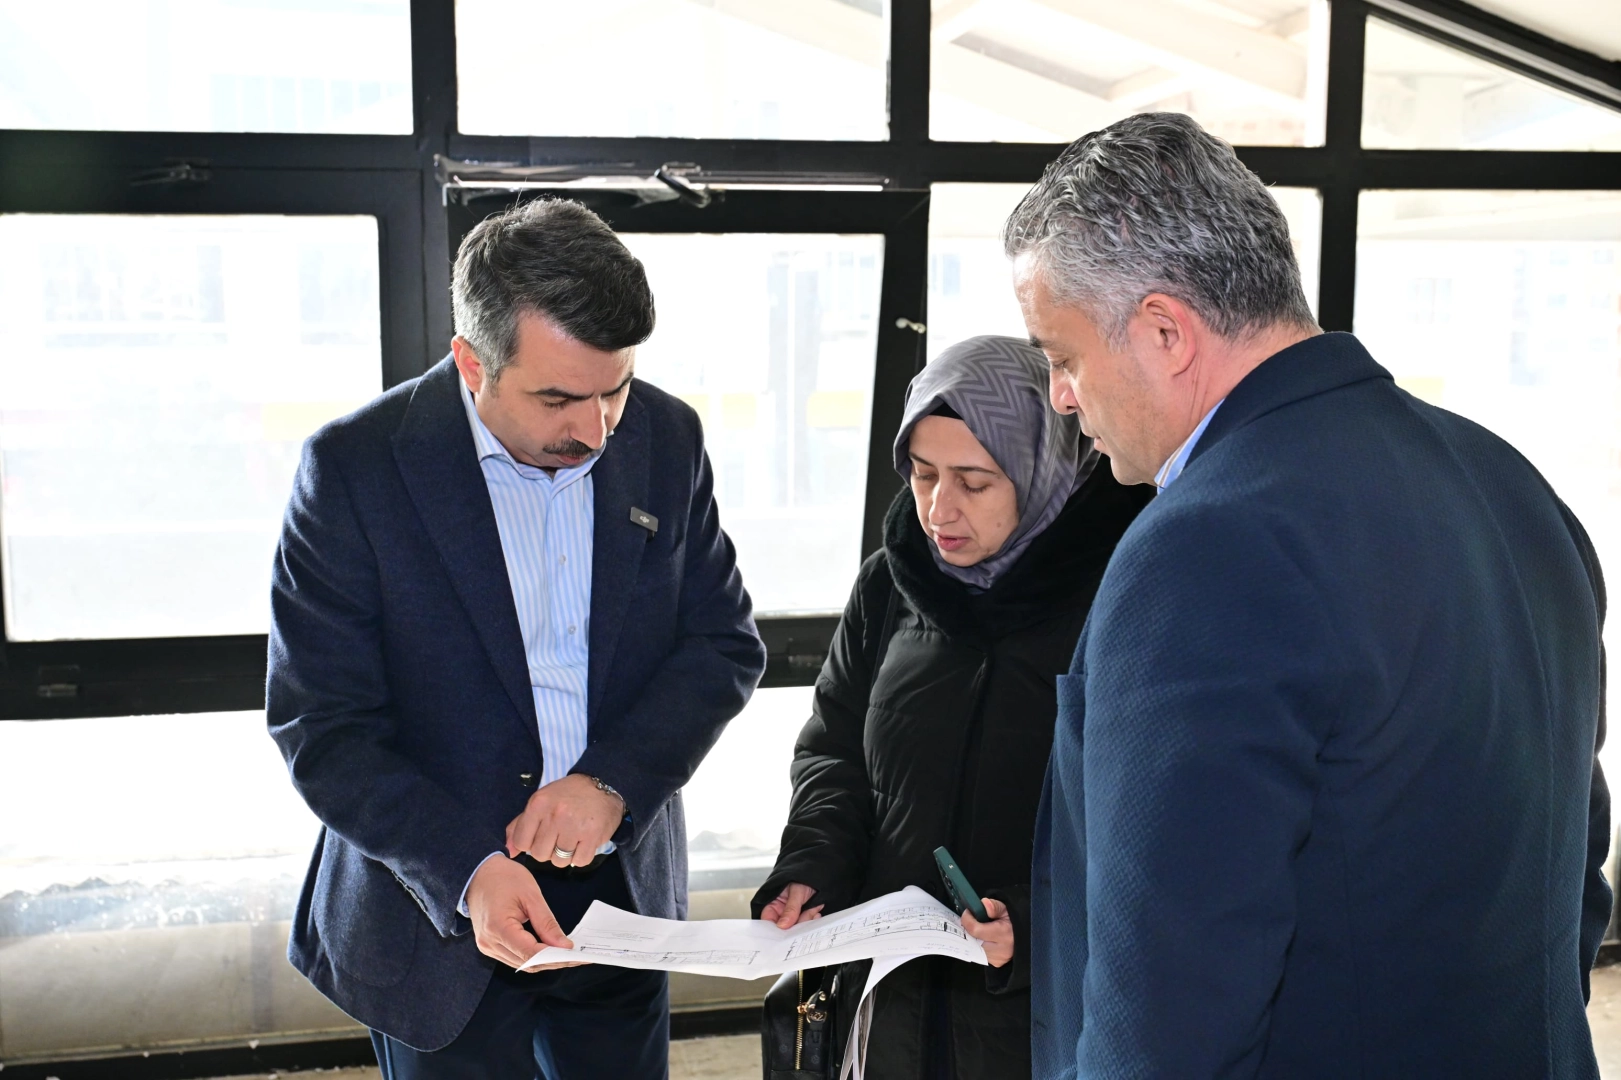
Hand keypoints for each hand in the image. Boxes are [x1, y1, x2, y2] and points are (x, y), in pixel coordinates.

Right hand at [465, 854, 584, 970]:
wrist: (478, 873)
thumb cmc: (503, 878)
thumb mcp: (531, 895)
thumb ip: (547, 923)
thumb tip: (564, 946)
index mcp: (498, 928)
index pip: (531, 953)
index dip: (556, 957)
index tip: (576, 955)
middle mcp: (489, 943)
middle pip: (527, 963)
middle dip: (554, 961)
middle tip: (578, 956)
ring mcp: (487, 946)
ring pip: (521, 964)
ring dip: (545, 961)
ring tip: (567, 954)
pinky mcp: (489, 946)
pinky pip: (514, 958)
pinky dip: (533, 956)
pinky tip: (549, 950)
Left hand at [505, 773, 624, 868]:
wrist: (603, 783)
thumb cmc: (568, 794)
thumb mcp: (541, 800)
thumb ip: (521, 824)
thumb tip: (509, 851)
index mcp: (538, 804)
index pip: (522, 842)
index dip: (530, 843)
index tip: (541, 836)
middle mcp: (555, 815)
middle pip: (540, 855)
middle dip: (548, 850)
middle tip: (559, 836)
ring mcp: (574, 826)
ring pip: (559, 861)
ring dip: (565, 855)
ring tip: (572, 838)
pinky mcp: (593, 836)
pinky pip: (579, 862)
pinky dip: (581, 856)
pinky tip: (584, 842)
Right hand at [759, 882, 824, 928]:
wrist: (819, 875)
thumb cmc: (803, 877)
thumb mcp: (796, 891)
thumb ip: (790, 908)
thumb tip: (782, 926)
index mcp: (773, 904)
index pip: (768, 920)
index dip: (774, 929)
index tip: (783, 931)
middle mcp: (781, 912)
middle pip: (784, 928)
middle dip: (796, 924)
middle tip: (805, 916)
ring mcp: (793, 916)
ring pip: (797, 928)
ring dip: (807, 919)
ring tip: (813, 907)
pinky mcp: (804, 918)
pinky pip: (807, 925)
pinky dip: (813, 919)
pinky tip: (816, 910)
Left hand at [962, 897, 1012, 967]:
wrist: (1026, 940)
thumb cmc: (1014, 923)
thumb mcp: (1007, 910)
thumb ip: (994, 907)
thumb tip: (983, 904)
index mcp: (1003, 934)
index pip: (975, 929)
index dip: (967, 919)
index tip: (968, 912)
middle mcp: (999, 950)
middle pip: (972, 939)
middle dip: (969, 928)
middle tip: (974, 920)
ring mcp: (996, 959)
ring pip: (974, 947)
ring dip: (973, 937)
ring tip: (981, 929)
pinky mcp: (995, 963)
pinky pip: (980, 952)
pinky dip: (979, 944)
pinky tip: (985, 938)